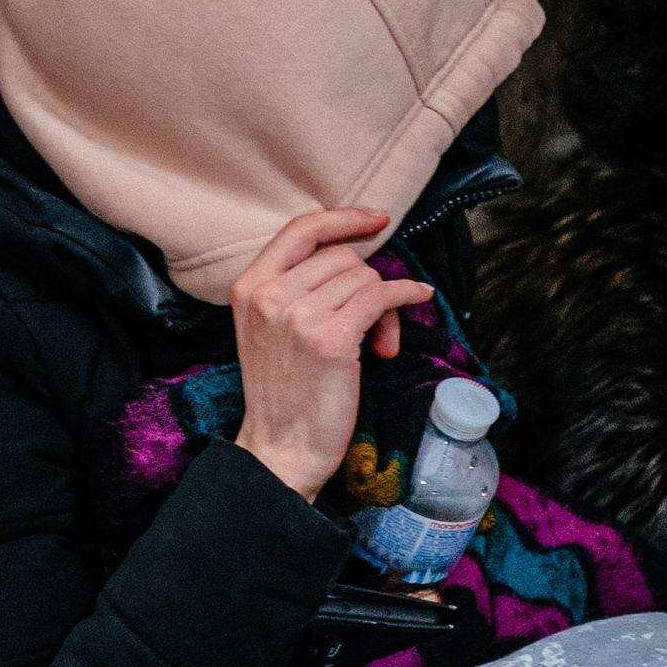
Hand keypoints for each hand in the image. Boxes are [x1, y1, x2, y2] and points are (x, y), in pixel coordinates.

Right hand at [229, 207, 436, 501]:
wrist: (282, 448)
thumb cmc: (284, 392)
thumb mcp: (268, 329)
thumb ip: (294, 288)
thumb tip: (356, 258)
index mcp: (248, 287)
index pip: (300, 230)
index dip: (343, 218)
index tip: (376, 219)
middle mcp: (268, 296)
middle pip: (341, 256)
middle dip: (366, 281)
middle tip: (371, 321)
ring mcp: (298, 317)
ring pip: (364, 277)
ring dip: (383, 304)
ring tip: (376, 341)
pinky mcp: (331, 340)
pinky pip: (381, 297)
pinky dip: (406, 295)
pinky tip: (418, 298)